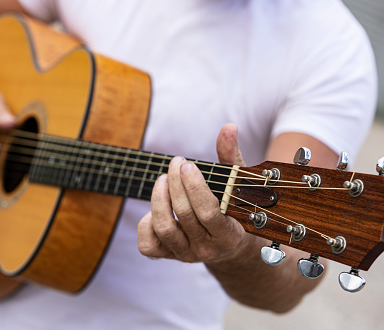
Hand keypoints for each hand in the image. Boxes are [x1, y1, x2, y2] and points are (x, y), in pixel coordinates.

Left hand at [138, 123, 248, 262]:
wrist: (229, 248)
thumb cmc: (234, 211)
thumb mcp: (237, 186)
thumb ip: (232, 157)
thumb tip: (228, 127)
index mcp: (228, 235)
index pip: (208, 213)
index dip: (195, 187)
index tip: (188, 165)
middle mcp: (206, 249)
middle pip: (183, 215)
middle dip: (176, 183)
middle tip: (177, 163)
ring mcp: (185, 255)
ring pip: (163, 228)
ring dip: (159, 199)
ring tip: (163, 178)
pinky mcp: (167, 256)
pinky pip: (148, 244)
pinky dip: (146, 223)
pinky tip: (157, 207)